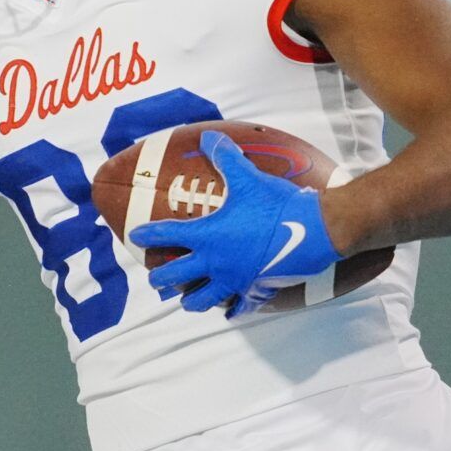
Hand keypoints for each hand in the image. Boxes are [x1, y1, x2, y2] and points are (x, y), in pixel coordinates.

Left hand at [129, 131, 342, 318]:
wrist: (314, 230)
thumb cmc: (277, 204)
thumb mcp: (248, 177)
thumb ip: (225, 157)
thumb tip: (208, 137)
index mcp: (207, 235)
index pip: (166, 235)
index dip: (148, 235)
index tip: (136, 237)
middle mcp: (215, 262)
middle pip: (176, 276)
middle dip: (161, 278)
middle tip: (155, 280)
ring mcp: (234, 280)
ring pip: (202, 299)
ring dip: (190, 300)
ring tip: (184, 300)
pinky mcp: (256, 289)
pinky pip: (239, 306)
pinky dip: (232, 310)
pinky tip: (230, 313)